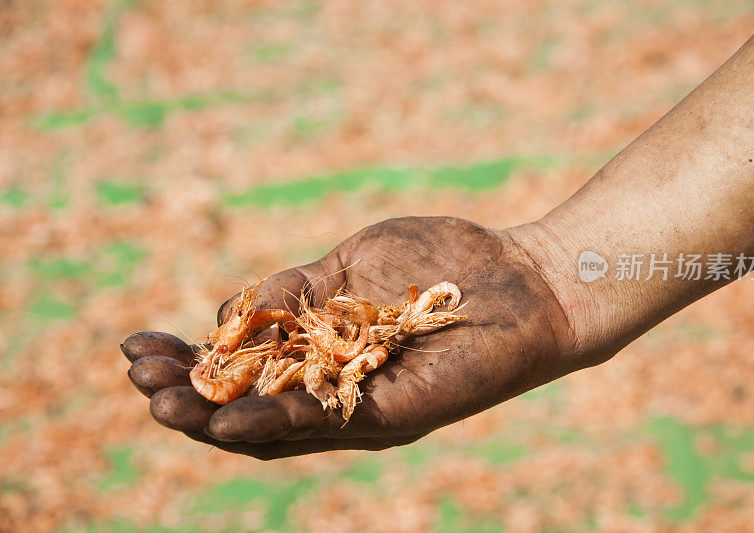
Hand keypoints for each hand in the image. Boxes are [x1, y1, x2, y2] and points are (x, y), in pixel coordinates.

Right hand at [122, 216, 583, 459]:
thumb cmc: (440, 265)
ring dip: (217, 421)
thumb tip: (229, 309)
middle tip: (139, 381)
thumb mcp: (350, 267)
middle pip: (249, 409)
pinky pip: (328, 425)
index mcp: (321, 356)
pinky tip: (228, 421)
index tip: (138, 343)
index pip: (243, 370)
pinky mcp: (395, 415)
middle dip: (190, 397)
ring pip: (278, 430)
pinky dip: (275, 424)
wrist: (521, 276)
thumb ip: (293, 292)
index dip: (189, 362)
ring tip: (162, 406)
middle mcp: (336, 392)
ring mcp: (364, 410)